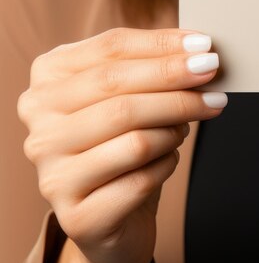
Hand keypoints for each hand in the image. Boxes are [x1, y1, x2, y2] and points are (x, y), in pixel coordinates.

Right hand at [17, 27, 226, 262]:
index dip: (162, 45)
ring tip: (186, 126)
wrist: (113, 217)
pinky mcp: (78, 216)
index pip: (110, 50)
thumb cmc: (123, 145)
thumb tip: (199, 49)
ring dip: (175, 127)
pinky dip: (168, 164)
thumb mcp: (129, 96)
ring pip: (136, 138)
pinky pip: (143, 180)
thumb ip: (151, 67)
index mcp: (48, 82)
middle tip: (214, 77)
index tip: (205, 45)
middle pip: (118, 89)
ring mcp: (54, 174)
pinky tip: (169, 159)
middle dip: (176, 81)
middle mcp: (40, 127)